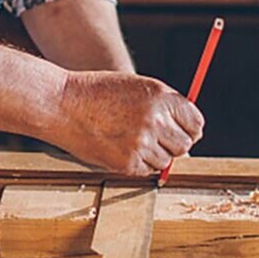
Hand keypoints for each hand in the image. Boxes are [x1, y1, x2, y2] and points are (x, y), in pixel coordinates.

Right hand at [53, 71, 204, 175]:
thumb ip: (166, 107)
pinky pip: (147, 170)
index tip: (184, 131)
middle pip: (185, 144)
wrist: (62, 103)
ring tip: (132, 140)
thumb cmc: (100, 92)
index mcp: (163, 98)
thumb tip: (189, 130)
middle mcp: (156, 120)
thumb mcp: (140, 87)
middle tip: (158, 139)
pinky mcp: (127, 163)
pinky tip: (122, 149)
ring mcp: (142, 143)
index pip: (196, 123)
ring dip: (156, 154)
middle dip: (175, 143)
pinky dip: (140, 164)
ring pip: (166, 160)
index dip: (191, 129)